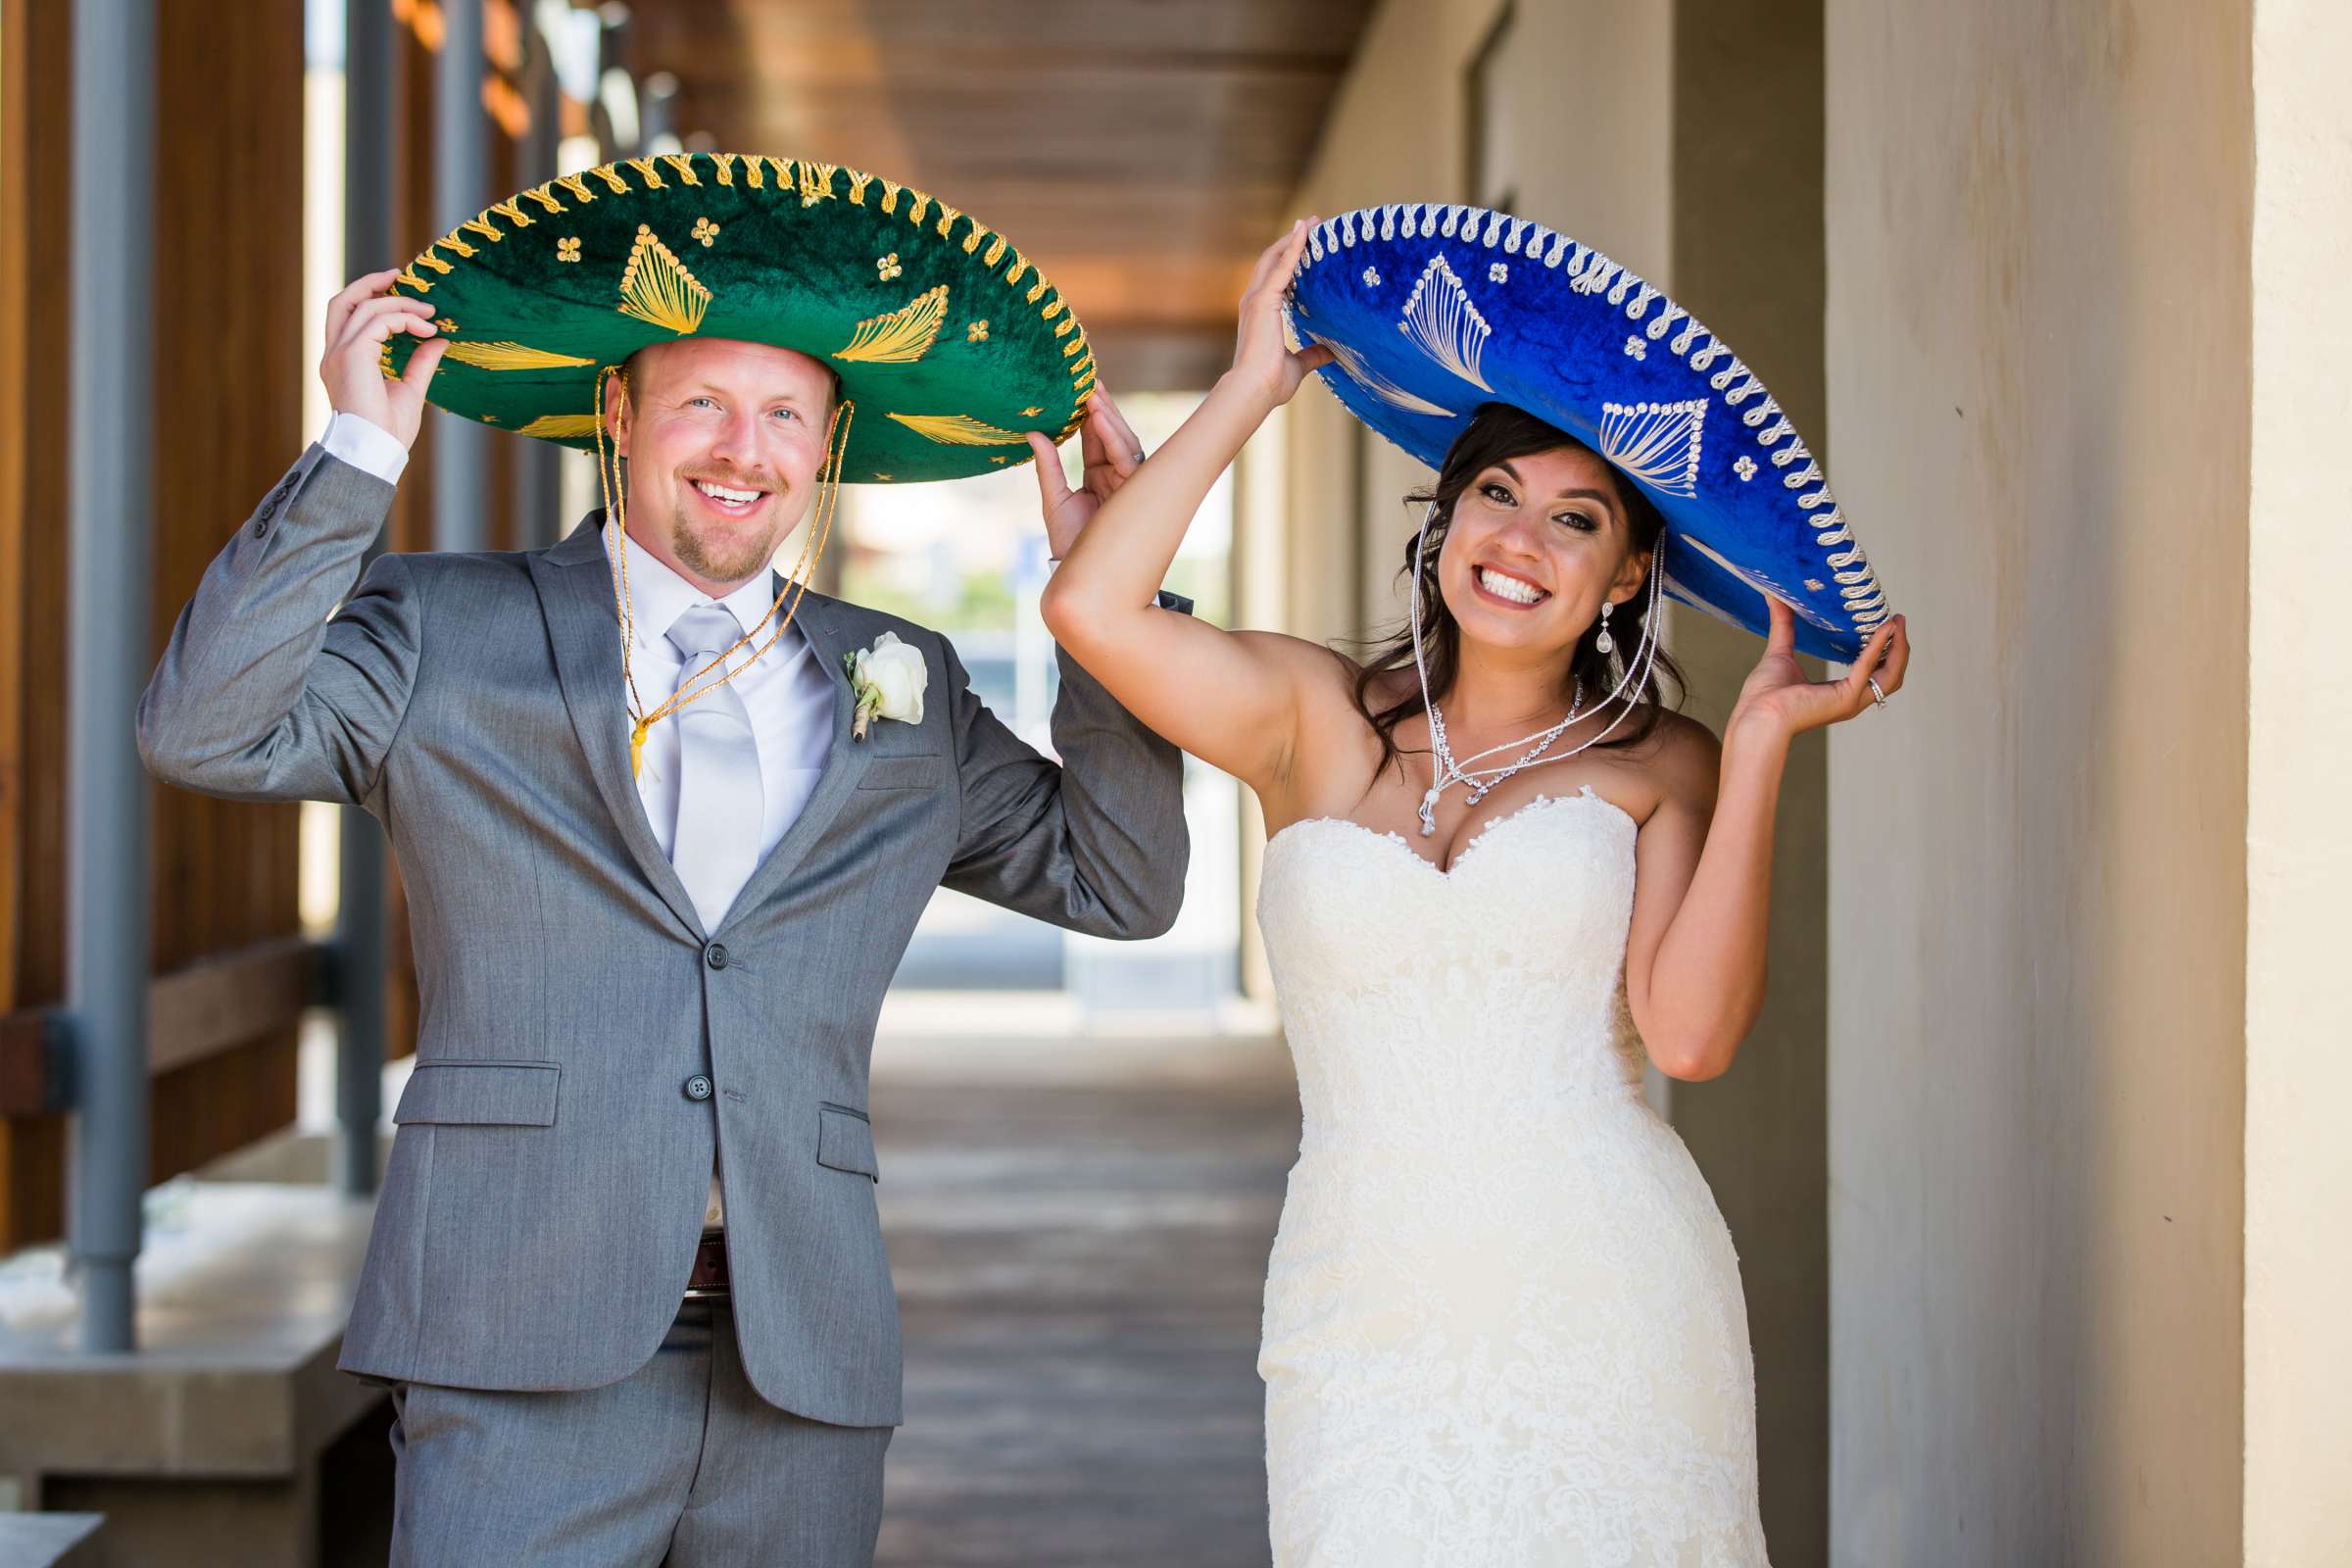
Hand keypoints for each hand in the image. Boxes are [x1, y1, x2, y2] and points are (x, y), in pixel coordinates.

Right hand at [320, 270, 445, 449]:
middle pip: (343, 301)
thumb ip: (421, 362)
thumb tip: (438, 340)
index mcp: (341, 362)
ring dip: (399, 303)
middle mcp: (334, 354)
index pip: (348, 317)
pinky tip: (426, 330)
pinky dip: (404, 319)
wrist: (375, 451)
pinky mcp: (351, 355)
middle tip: (400, 276)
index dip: (371, 299)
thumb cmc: (388, 432)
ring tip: (429, 313)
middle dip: (370, 283)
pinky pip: (378, 321)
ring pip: (364, 306)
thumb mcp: (410, 389)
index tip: (405, 299)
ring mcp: (339, 353)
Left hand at [1026, 383, 1146, 560]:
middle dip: (1104, 410)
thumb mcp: (1053, 499)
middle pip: (1114, 436)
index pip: (1097, 440)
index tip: (1081, 391)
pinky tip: (1101, 420)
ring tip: (1093, 396)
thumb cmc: (1068, 542)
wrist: (1077, 573)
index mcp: (1098, 478)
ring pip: (1124, 443)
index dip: (1090, 417)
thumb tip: (1033, 433)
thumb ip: (1047, 466)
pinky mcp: (1131, 493)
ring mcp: (1126, 485)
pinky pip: (1126, 460)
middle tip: (1091, 383)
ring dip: (1109, 418)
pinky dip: (1113, 439)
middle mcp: (1115, 478)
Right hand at [1225, 219, 1332, 408]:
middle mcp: (1254, 300)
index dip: (1290, 259)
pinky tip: (1305, 231)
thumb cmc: (1271, 382)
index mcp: (1260, 314)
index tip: (1308, 245)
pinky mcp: (1263, 300)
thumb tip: (1331, 352)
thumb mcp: (1298, 365)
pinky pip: (1281, 266)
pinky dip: (1294, 246)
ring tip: (1313, 222)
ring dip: (1294, 237)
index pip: (1275, 278)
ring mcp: (1256, 298)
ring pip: (1275, 257)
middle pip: (1273, 259)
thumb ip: (1312, 354)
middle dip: (1292, 240)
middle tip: (1312, 224)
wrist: (1254, 389)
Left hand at [1725, 599, 1909, 743]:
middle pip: (1891, 675)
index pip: (1874, 672)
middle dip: (1899, 647)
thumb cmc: (1763, 696)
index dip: (1884, 649)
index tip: (1886, 625)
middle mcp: (1851, 700)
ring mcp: (1851, 701)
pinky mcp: (1846, 699)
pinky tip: (1884, 628)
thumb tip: (1776, 597)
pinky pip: (1868, 670)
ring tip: (1898, 621)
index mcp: (1839, 693)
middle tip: (1899, 620)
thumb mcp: (1780, 653)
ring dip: (1898, 648)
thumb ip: (1783, 625)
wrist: (1756, 717)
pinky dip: (1878, 647)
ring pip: (1891, 675)